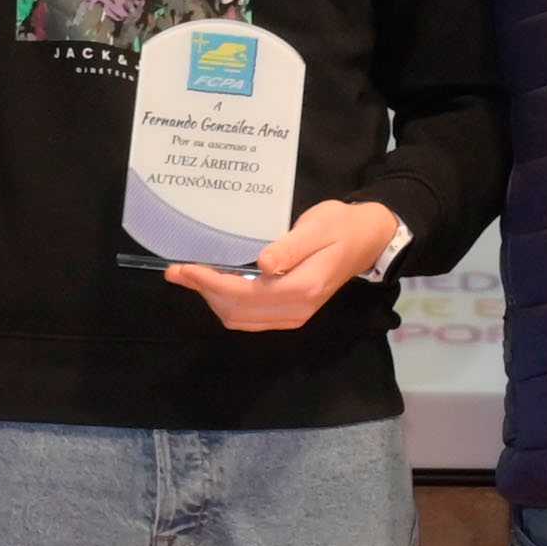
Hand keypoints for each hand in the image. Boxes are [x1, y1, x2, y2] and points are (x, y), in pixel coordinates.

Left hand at [165, 199, 406, 331]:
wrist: (369, 239)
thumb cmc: (341, 225)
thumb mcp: (317, 227)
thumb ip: (290, 248)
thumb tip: (262, 265)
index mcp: (302, 287)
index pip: (244, 293)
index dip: (209, 282)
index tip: (182, 268)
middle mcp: (297, 309)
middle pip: (236, 311)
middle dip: (203, 291)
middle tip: (177, 270)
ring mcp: (294, 315)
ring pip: (240, 319)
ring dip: (212, 299)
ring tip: (191, 276)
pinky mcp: (291, 313)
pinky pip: (250, 319)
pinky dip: (227, 304)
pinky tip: (215, 285)